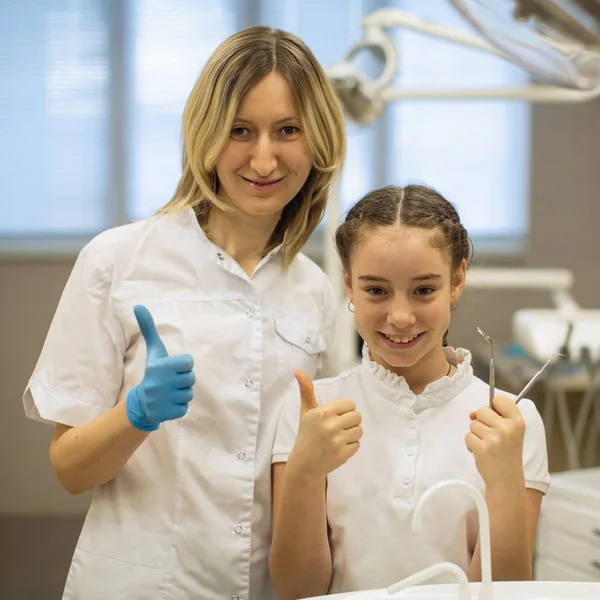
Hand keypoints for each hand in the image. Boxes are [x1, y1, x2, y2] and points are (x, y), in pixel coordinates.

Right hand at [126, 305, 195, 430]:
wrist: (142, 403)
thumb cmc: (154, 373)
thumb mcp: (154, 351)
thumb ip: (149, 328)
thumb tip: (138, 305)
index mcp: (159, 366)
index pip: (189, 363)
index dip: (183, 366)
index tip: (172, 368)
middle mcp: (160, 383)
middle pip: (191, 378)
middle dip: (183, 380)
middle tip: (170, 382)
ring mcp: (163, 399)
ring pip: (190, 393)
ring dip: (182, 393)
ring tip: (169, 393)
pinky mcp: (167, 414)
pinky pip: (185, 408)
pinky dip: (179, 407)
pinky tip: (168, 404)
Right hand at [287, 370, 361, 478]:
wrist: (305, 462)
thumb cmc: (307, 433)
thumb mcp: (306, 411)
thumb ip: (306, 390)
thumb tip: (298, 371)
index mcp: (324, 412)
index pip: (350, 404)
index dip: (344, 410)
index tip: (335, 416)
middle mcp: (331, 425)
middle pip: (357, 416)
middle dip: (349, 421)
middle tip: (337, 427)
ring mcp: (338, 441)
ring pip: (359, 430)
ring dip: (351, 434)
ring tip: (338, 437)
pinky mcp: (343, 454)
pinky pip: (357, 444)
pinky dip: (350, 446)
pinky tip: (338, 447)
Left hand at [465, 395, 525, 485]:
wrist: (506, 479)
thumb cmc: (506, 453)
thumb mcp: (510, 432)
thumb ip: (494, 417)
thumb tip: (472, 414)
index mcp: (518, 422)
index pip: (500, 399)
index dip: (494, 406)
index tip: (496, 416)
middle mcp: (507, 428)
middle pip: (482, 410)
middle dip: (482, 421)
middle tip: (492, 436)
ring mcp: (495, 438)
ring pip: (473, 424)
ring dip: (477, 434)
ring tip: (488, 445)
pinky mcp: (482, 448)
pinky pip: (468, 436)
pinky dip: (471, 444)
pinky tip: (482, 452)